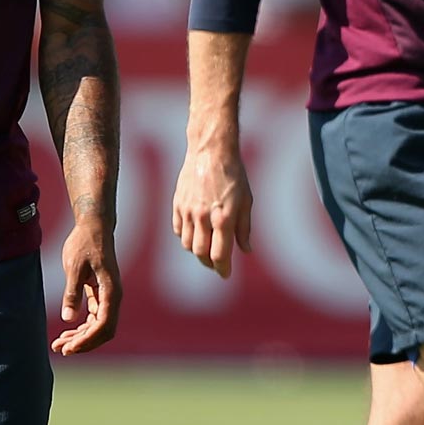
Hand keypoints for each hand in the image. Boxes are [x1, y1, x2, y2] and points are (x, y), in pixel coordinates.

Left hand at [53, 215, 120, 353]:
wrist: (93, 226)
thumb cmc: (85, 243)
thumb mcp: (74, 267)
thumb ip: (73, 293)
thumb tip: (69, 319)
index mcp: (111, 291)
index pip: (103, 325)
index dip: (87, 340)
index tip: (68, 347)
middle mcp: (113, 297)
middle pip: (103, 331)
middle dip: (83, 343)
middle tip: (60, 349)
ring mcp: (107, 297)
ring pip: (98, 326)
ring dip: (81, 337)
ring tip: (59, 344)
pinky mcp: (100, 294)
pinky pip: (94, 317)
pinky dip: (82, 327)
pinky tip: (66, 331)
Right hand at [171, 135, 251, 277]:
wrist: (211, 150)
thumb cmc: (234, 175)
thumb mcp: (246, 201)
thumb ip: (244, 228)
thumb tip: (246, 250)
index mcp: (223, 217)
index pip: (219, 255)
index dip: (222, 269)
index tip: (225, 274)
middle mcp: (203, 217)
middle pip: (201, 253)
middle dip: (209, 263)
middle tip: (216, 263)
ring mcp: (188, 210)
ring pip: (187, 244)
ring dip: (197, 250)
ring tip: (206, 247)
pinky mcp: (177, 203)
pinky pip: (178, 229)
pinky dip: (185, 236)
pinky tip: (195, 232)